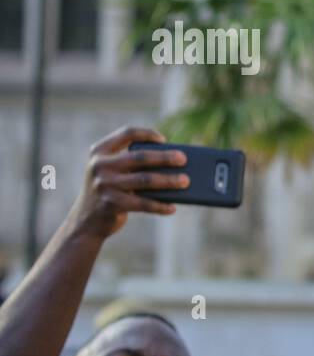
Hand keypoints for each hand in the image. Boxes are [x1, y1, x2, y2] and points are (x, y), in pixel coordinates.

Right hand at [68, 126, 187, 240]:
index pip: (126, 133)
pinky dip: (160, 206)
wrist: (86, 221)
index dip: (147, 134)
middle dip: (165, 157)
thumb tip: (173, 164)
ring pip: (145, 180)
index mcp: (100, 152)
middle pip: (140, 157)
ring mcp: (104, 185)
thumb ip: (132, 164)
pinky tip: (173, 207)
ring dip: (169, 181)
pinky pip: (143, 204)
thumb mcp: (112, 172)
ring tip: (185, 181)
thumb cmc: (109, 191)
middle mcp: (100, 166)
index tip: (164, 140)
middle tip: (183, 159)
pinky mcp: (111, 204)